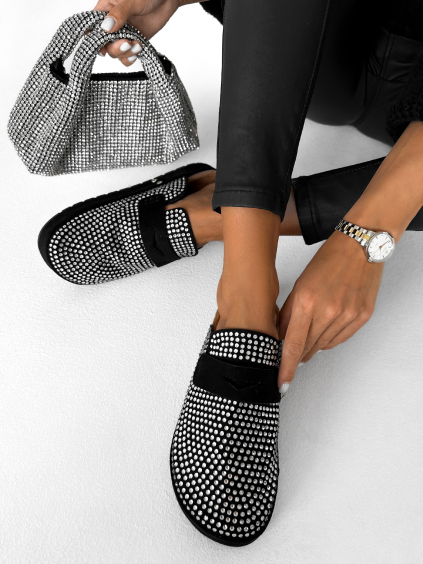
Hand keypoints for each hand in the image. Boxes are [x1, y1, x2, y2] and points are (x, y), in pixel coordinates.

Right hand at [92, 0, 182, 64]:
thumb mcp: (132, 0)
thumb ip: (119, 13)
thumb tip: (106, 27)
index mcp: (106, 10)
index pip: (92, 26)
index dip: (93, 38)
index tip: (101, 47)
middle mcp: (113, 24)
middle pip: (104, 43)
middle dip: (114, 48)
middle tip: (126, 44)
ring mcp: (124, 34)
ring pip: (116, 51)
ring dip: (125, 53)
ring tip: (137, 45)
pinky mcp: (134, 41)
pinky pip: (128, 55)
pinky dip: (131, 57)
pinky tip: (137, 52)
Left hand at [278, 229, 383, 389]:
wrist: (359, 248)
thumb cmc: (327, 262)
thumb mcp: (300, 285)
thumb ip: (290, 314)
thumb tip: (282, 339)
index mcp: (307, 301)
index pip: (293, 344)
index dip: (286, 367)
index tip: (281, 384)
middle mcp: (328, 311)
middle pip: (308, 347)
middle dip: (298, 353)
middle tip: (292, 353)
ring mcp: (347, 315)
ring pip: (323, 345)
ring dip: (313, 344)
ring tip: (312, 331)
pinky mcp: (362, 317)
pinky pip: (340, 339)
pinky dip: (329, 338)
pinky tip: (326, 329)